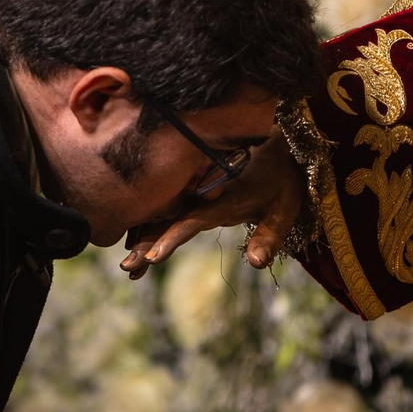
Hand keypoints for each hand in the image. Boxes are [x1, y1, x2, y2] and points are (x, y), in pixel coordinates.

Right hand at [119, 133, 304, 279]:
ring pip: (160, 215)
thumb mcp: (285, 207)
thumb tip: (256, 263)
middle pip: (167, 218)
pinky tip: (134, 245)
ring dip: (142, 238)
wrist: (271, 143)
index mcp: (222, 196)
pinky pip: (164, 210)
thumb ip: (270, 235)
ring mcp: (192, 191)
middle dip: (146, 243)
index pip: (191, 219)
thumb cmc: (281, 178)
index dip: (171, 238)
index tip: (152, 258)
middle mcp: (201, 192)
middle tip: (128, 268)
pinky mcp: (190, 192)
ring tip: (128, 266)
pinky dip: (147, 227)